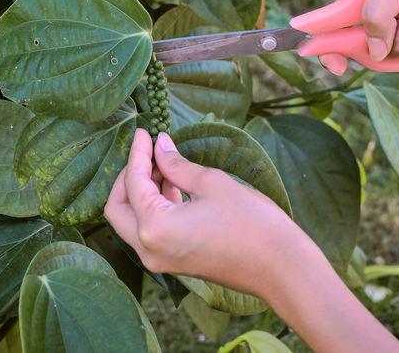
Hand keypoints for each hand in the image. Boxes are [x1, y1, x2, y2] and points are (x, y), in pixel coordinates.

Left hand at [104, 130, 315, 300]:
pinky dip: (154, 207)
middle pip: (118, 208)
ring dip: (142, 191)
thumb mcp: (211, 183)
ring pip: (133, 221)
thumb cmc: (250, 222)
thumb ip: (177, 164)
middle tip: (148, 151)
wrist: (281, 267)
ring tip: (166, 163)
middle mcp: (148, 249)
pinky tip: (174, 185)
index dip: (138, 153)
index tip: (145, 131)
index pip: (133, 182)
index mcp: (154, 228)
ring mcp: (160, 260)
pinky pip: (150, 232)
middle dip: (128, 176)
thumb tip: (160, 145)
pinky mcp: (174, 263)